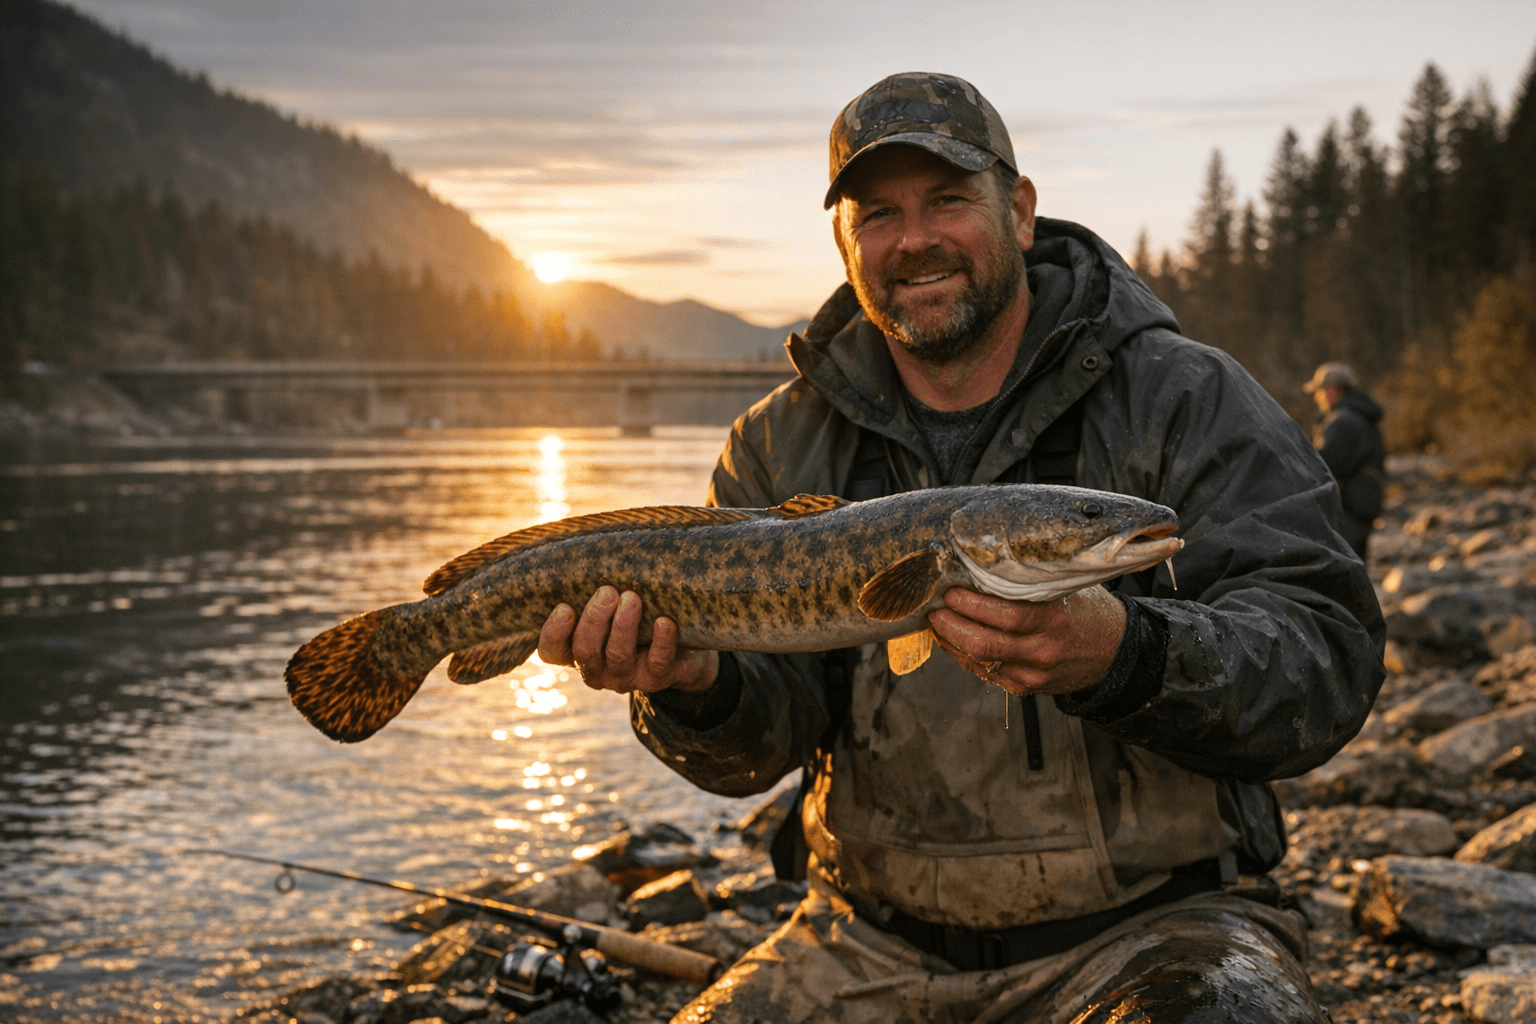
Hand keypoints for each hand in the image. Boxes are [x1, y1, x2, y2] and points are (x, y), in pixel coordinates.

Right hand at [538, 586, 718, 694]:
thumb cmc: (636, 614)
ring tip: (632, 598)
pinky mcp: (656, 679)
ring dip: (624, 625)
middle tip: (608, 591)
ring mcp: (625, 677)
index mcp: (576, 650)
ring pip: (618, 656)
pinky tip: (665, 621)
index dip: (554, 632)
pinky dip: (661, 641)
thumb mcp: (612, 601)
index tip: (565, 606)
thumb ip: (593, 583)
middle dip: (595, 620)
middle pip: (585, 651)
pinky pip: (657, 663)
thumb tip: (584, 539)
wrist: (683, 646)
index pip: (552, 650)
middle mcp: (596, 669)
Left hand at [926, 584, 1125, 695]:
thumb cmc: (1086, 611)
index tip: (950, 592)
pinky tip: (952, 640)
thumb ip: (1032, 580)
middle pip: (984, 644)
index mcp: (1054, 621)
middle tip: (934, 608)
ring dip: (951, 641)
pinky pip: (985, 673)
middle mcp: (1043, 652)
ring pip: (979, 661)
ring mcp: (1033, 674)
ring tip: (937, 621)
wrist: (1114, 652)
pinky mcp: (1025, 688)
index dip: (972, 605)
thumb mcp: (1067, 588)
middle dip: (951, 625)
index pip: (1006, 616)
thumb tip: (985, 562)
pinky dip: (964, 656)